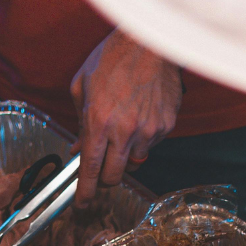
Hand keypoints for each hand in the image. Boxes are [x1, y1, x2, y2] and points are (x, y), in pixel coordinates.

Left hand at [69, 30, 182, 203]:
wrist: (149, 42)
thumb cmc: (113, 58)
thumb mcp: (83, 86)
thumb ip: (80, 122)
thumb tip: (79, 149)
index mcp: (99, 121)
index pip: (90, 169)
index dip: (85, 192)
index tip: (82, 203)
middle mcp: (124, 131)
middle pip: (114, 176)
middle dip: (105, 178)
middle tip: (103, 168)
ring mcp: (148, 130)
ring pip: (135, 161)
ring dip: (126, 153)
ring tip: (124, 125)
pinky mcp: (166, 126)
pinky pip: (151, 144)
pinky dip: (143, 137)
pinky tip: (141, 114)